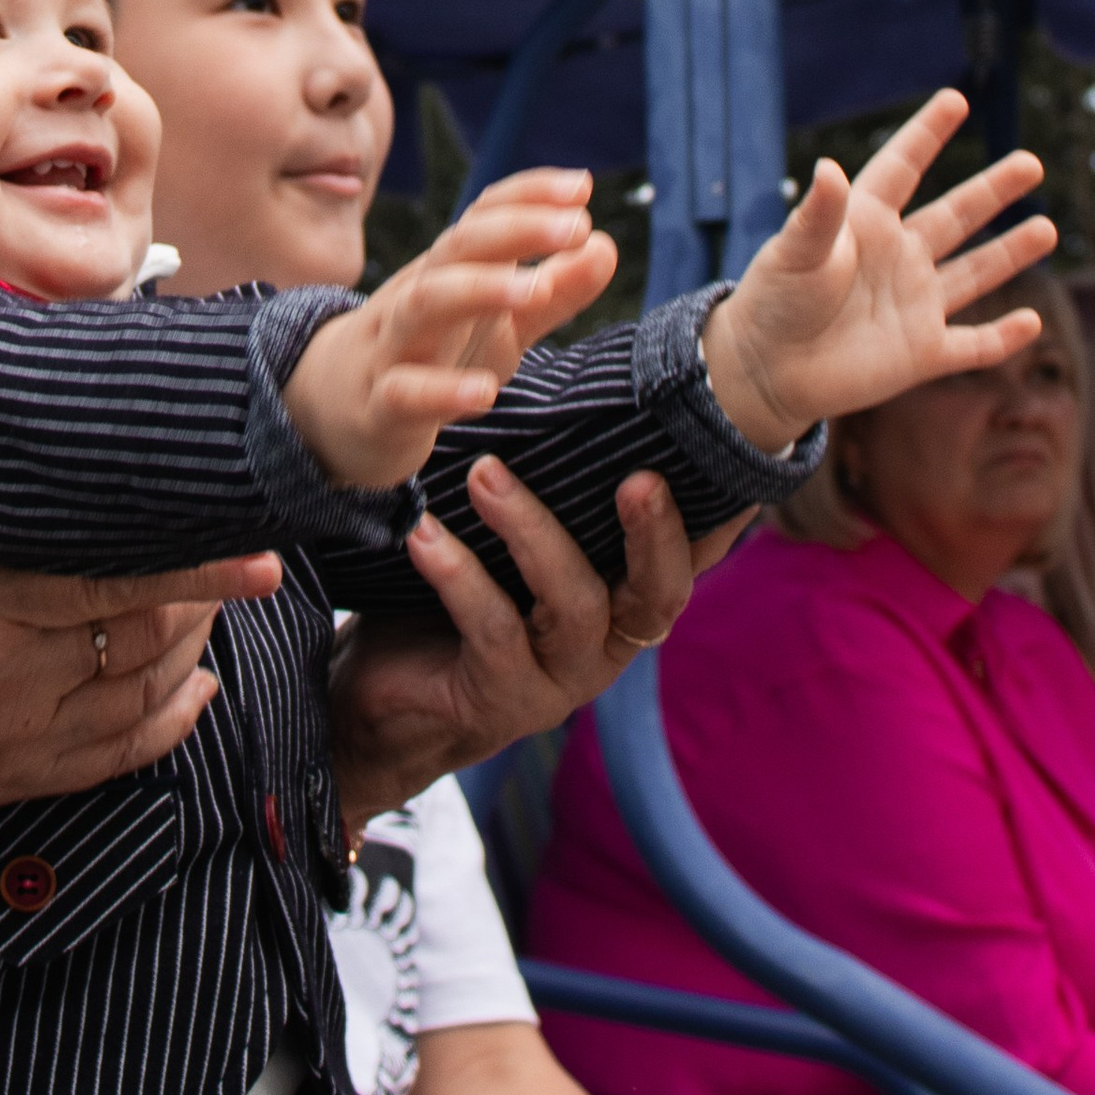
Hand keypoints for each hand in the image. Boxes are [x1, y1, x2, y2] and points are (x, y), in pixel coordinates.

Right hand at [0, 399, 261, 859]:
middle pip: (145, 635)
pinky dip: (169, 725)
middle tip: (242, 548)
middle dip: (208, 597)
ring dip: (194, 649)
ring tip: (217, 601)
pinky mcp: (9, 781)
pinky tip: (193, 691)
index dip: (193, 567)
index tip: (257, 548)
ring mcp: (14, 737)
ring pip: (144, 695)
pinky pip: (115, 760)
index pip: (109, 579)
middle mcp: (7, 677)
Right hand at [287, 173, 615, 485]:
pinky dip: (442, 391)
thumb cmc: (428, 356)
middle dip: (515, 229)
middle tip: (574, 225)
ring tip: (535, 289)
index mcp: (449, 271)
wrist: (332, 412)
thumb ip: (553, 292)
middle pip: (457, 248)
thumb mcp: (498, 326)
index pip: (483, 217)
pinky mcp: (379, 406)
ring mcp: (394, 348)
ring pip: (425, 305)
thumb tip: (605, 244)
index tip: (581, 187)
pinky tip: (485, 393)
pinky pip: (404, 392)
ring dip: (479, 289)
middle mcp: (418, 296)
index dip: (528, 196)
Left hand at [330, 458, 690, 824]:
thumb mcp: (509, 544)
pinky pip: (494, 629)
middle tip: (640, 477)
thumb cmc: (449, 597)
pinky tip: (423, 532)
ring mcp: (560, 681)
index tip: (716, 456)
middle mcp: (607, 646)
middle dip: (655, 533)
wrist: (378, 697)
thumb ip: (553, 493)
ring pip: (573, 603)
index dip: (712, 517)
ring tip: (486, 474)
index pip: (685, 560)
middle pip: (658, 593)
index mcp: (623, 605)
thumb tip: (574, 394)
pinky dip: (460, 574)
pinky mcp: (503, 700)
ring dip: (531, 531)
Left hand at [703, 89, 1056, 452]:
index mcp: (865, 224)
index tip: (956, 99)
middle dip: (993, 191)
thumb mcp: (792, 252)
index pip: (902, 169)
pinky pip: (971, 345)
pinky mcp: (921, 353)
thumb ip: (817, 214)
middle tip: (1031, 163)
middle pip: (954, 216)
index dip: (926, 135)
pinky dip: (1002, 338)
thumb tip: (828, 167)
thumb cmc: (773, 302)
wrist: (765, 371)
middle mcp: (897, 258)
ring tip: (1046, 229)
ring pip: (973, 274)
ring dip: (1009, 254)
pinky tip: (1032, 322)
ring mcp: (913, 304)